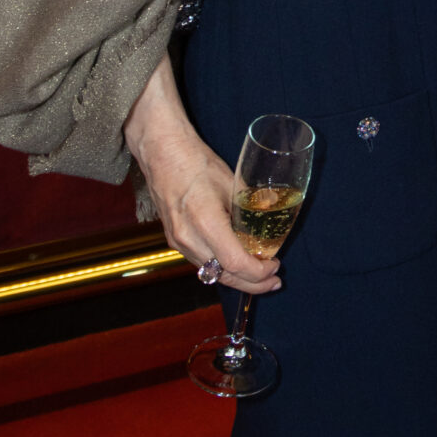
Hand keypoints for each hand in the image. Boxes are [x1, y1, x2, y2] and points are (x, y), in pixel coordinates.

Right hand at [123, 54, 279, 293]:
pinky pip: (201, 263)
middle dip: (252, 284)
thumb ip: (249, 210)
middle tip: (273, 282)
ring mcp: (177, 241)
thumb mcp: (232, 184)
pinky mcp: (173, 239)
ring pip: (211, 273)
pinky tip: (236, 264)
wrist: (161, 152)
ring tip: (260, 276)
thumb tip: (270, 226)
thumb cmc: (198, 163)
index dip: (259, 272)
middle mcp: (188, 238)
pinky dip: (221, 268)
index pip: (235, 263)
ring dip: (237, 278)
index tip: (275, 267)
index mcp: (205, 222)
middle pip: (224, 276)